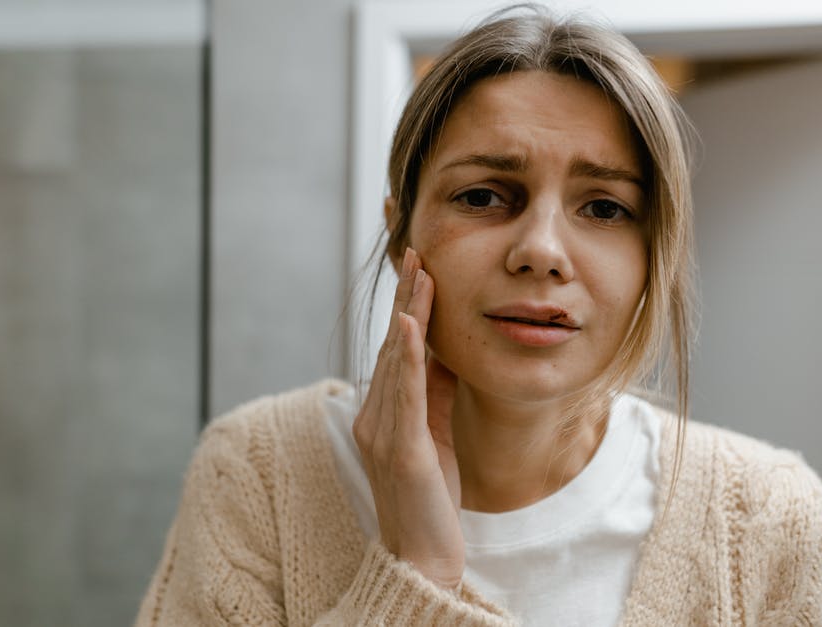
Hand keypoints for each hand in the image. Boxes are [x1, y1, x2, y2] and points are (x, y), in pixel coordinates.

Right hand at [352, 247, 462, 588]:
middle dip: (406, 297)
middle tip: (416, 251)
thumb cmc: (431, 499)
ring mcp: (383, 432)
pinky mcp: (400, 450)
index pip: (398, 350)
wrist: (421, 556)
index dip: (409, 306)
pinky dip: (405, 356)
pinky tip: (408, 324)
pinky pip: (403, 394)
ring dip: (409, 312)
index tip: (420, 266)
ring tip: (419, 272)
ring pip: (397, 361)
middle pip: (393, 345)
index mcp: (383, 413)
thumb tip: (446, 351)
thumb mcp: (437, 434)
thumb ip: (436, 394)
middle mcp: (374, 416)